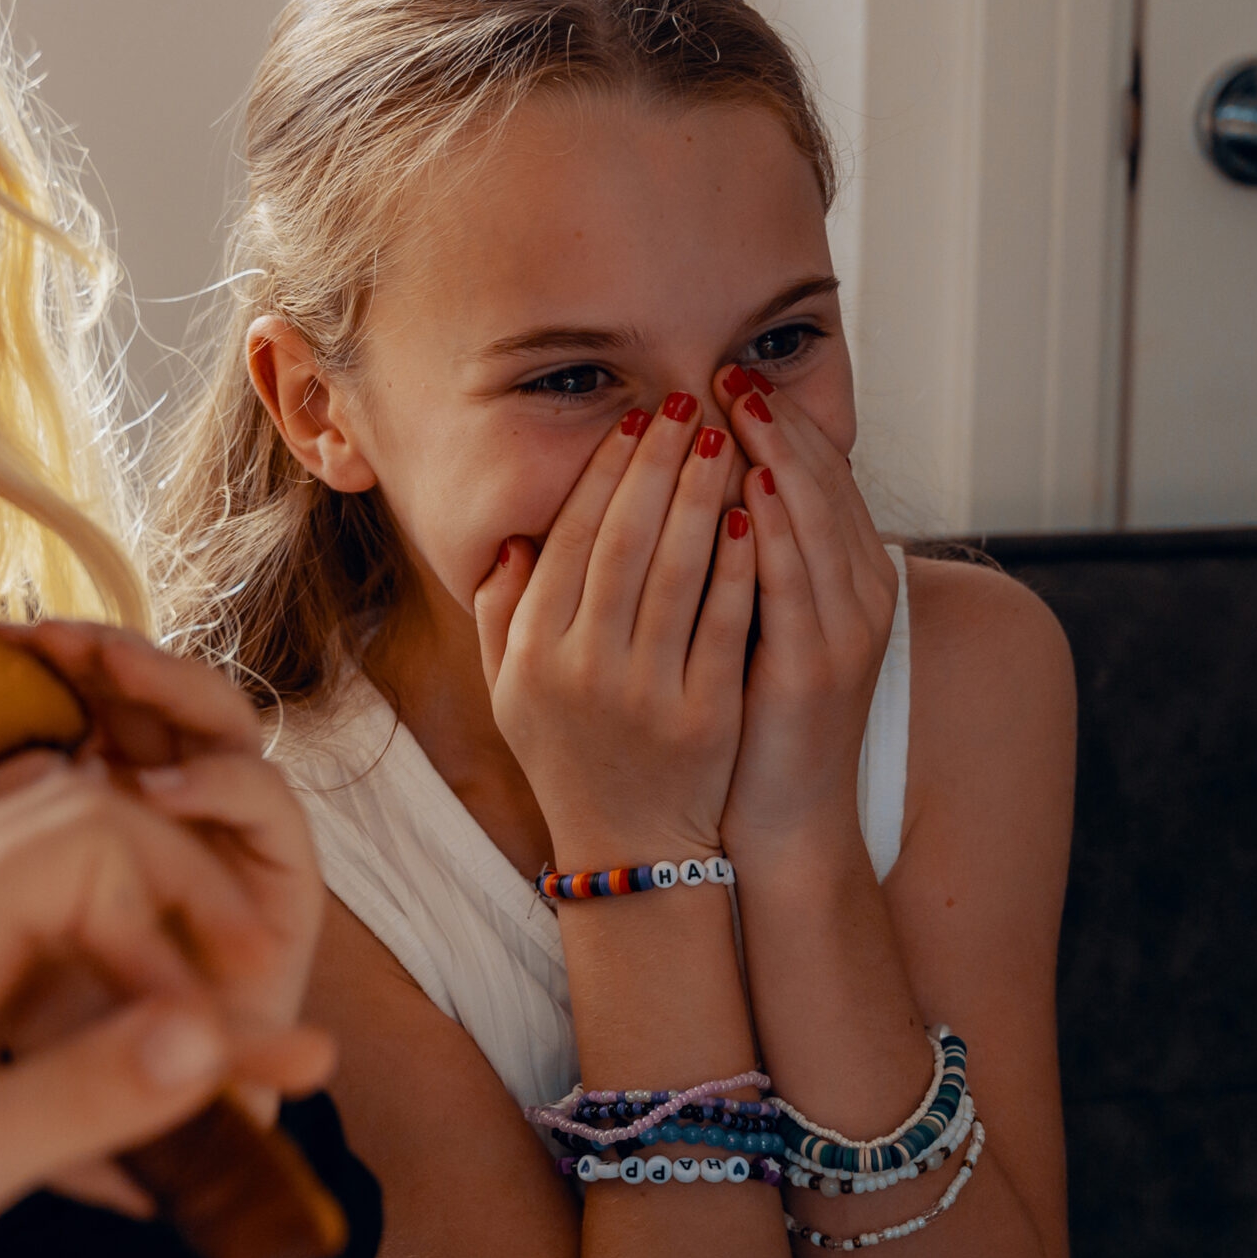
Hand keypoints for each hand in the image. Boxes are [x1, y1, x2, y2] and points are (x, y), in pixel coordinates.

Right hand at [0, 624, 328, 1200]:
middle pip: (216, 720)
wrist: (87, 1092)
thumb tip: (244, 1107)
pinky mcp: (93, 785)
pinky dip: (47, 676)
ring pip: (147, 698)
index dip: (222, 790)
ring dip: (98, 656)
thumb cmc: (137, 1099)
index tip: (158, 794)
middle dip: (159, 681)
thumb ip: (192, 1099)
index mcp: (264, 894)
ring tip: (23, 637)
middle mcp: (220, 833)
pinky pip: (81, 710)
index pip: (265, 804)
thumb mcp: (163, 1099)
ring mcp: (159, 798)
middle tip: (93, 662)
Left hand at [0, 762, 338, 1257]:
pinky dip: (78, 1022)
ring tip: (213, 1058)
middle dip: (179, 909)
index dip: (183, 906)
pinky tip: (117, 1127)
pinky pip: (8, 978)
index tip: (237, 1014)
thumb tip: (213, 1036)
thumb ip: (79, 1099)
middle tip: (253, 1015)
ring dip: (135, 965)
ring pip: (45, 910)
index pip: (92, 836)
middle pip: (74, 845)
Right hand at [470, 391, 757, 873]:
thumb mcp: (509, 691)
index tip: (633, 423)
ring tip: (727, 439)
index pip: (568, 540)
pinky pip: (726, 623)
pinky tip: (756, 514)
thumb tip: (512, 539)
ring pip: (678, 571)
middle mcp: (582, 668)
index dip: (603, 475)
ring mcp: (645, 693)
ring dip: (704, 496)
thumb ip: (500, 614)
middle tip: (686, 405)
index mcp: (531, 654)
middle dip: (658, 464)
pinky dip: (741, 564)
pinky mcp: (705, 716)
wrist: (630, 852)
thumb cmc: (568, 757)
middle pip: (624, 541)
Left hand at [713, 363, 895, 865]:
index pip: (819, 479)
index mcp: (849, 580)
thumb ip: (749, 562)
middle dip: (778, 423)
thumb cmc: (756, 718)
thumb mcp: (759, 624)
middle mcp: (860, 596)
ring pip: (813, 520)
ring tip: (736, 405)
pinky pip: (794, 581)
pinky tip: (746, 488)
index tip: (735, 375)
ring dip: (775, 456)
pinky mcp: (816, 666)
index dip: (782, 424)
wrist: (785, 817)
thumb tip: (708, 491)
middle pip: (822, 485)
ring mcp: (844, 630)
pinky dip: (774, 530)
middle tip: (731, 370)